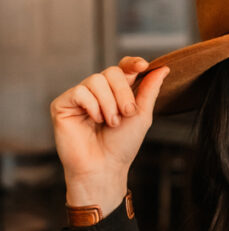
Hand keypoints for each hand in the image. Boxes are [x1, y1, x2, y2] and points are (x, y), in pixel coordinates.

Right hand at [50, 57, 169, 212]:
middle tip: (125, 114)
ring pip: (96, 80)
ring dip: (108, 104)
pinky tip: (93, 120)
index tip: (143, 66)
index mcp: (116, 92)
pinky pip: (79, 91)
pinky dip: (91, 106)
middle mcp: (97, 91)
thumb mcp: (141, 115)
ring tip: (109, 123)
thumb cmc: (122, 146)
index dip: (132, 63)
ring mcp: (79, 97)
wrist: (104, 167)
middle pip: (111, 72)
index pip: (123, 67)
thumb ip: (149, 90)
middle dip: (123, 94)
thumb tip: (163, 68)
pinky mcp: (63, 104)